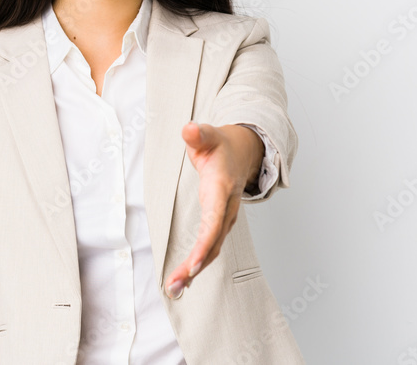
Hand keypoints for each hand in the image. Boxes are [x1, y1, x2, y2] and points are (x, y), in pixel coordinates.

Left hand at [164, 122, 263, 298]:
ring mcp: (225, 217)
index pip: (215, 220)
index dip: (205, 243)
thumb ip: (198, 135)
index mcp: (221, 188)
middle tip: (174, 286)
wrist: (242, 151)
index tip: (193, 264)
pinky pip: (210, 247)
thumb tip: (189, 129)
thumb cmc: (220, 145)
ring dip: (194, 271)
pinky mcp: (220, 223)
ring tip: (174, 288)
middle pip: (212, 242)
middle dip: (195, 266)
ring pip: (212, 249)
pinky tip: (183, 279)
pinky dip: (197, 264)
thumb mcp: (208, 135)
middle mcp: (226, 208)